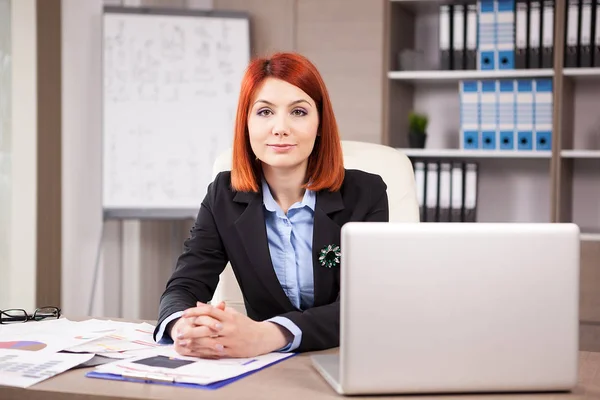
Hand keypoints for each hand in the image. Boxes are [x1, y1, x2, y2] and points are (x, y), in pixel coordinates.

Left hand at [177, 301, 291, 358]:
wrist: (261, 338)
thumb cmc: (246, 325)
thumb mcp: (233, 314)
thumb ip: (216, 310)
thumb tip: (200, 304)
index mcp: (229, 317)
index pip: (209, 311)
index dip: (195, 311)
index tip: (185, 313)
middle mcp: (228, 328)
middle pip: (205, 327)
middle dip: (190, 329)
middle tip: (179, 330)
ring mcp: (228, 340)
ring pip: (207, 340)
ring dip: (193, 341)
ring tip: (183, 341)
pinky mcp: (229, 351)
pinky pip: (213, 351)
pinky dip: (201, 351)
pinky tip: (193, 350)